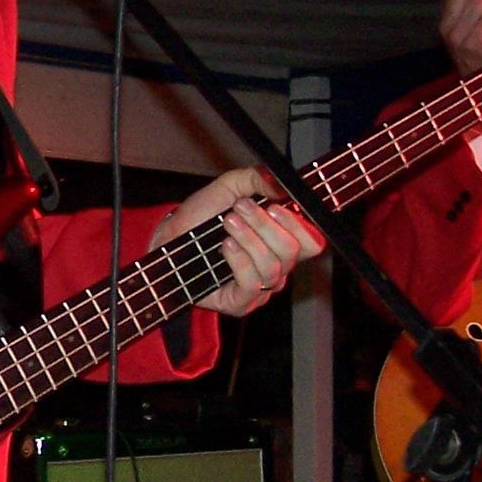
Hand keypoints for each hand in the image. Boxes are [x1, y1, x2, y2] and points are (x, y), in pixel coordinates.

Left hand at [150, 166, 323, 317]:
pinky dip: (239, 261)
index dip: (299, 225)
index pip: (312, 242)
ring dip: (248, 239)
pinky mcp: (240, 303)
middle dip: (264, 226)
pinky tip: (225, 247)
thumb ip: (257, 179)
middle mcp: (276, 266)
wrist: (170, 237)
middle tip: (238, 210)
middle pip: (291, 252)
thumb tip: (280, 184)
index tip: (275, 206)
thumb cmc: (201, 217)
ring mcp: (260, 287)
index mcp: (280, 241)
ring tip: (227, 225)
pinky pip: (252, 284)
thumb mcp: (230, 187)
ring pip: (272, 267)